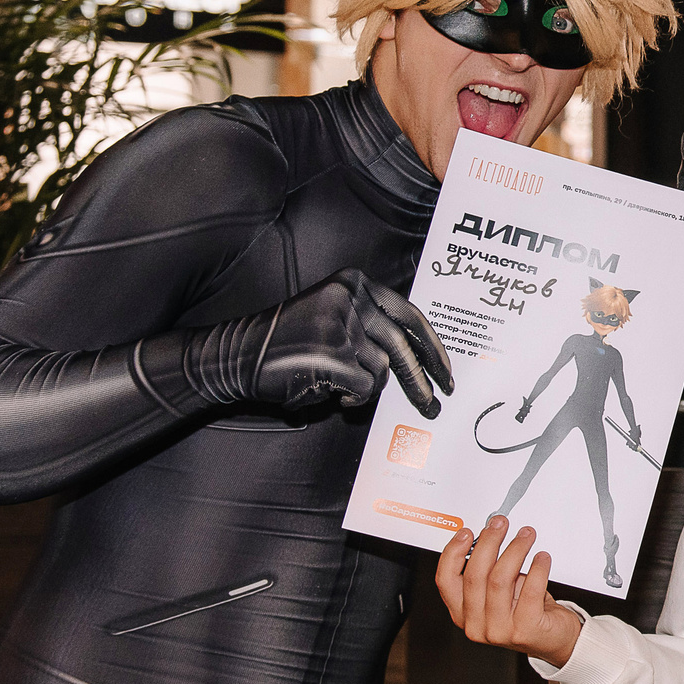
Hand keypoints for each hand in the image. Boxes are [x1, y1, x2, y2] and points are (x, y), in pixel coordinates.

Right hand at [228, 269, 452, 416]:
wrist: (238, 353)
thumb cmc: (288, 340)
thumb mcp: (332, 313)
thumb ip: (370, 324)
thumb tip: (417, 358)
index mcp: (355, 283)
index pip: (409, 314)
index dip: (432, 345)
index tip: (445, 369)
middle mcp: (351, 299)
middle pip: (404, 345)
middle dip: (422, 378)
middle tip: (435, 400)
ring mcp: (342, 327)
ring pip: (384, 368)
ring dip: (371, 387)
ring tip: (350, 391)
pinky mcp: (333, 357)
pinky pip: (365, 387)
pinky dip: (354, 397)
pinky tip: (335, 393)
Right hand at [436, 516, 583, 667]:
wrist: (553, 639)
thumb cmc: (525, 611)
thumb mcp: (497, 593)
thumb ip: (487, 571)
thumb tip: (489, 534)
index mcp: (463, 614)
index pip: (445, 580)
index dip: (453, 553)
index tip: (467, 532)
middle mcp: (477, 625)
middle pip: (475, 575)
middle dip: (489, 541)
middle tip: (501, 524)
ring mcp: (500, 631)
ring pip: (501, 579)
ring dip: (515, 549)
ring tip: (526, 535)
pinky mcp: (526, 630)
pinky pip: (530, 590)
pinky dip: (538, 568)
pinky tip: (542, 557)